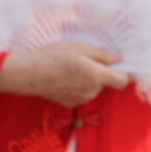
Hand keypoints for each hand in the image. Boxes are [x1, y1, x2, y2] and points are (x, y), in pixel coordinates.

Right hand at [0, 42, 130, 106]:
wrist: (26, 74)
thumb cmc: (52, 57)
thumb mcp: (79, 48)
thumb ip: (102, 54)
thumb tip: (119, 58)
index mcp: (96, 76)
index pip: (123, 80)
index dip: (124, 72)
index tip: (119, 64)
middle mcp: (91, 91)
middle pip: (107, 83)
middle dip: (102, 73)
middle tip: (85, 60)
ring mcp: (80, 99)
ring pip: (94, 88)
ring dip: (89, 80)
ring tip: (71, 68)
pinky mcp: (69, 103)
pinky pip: (82, 93)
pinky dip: (78, 86)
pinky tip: (64, 78)